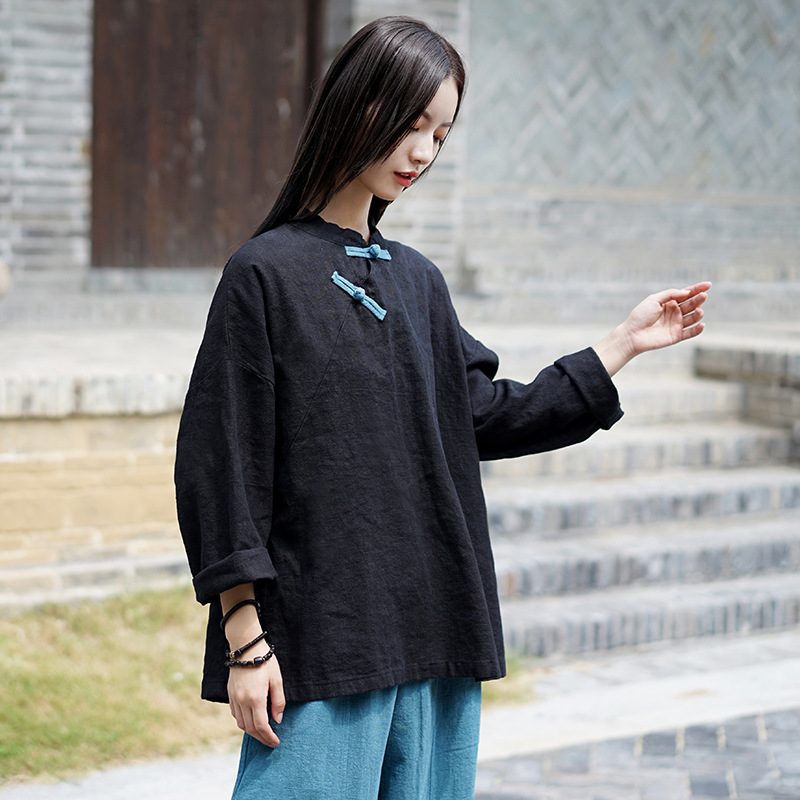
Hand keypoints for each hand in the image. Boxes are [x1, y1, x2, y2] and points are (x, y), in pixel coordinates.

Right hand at [228, 653, 284, 747]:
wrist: (246, 648)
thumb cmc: (265, 661)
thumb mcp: (277, 680)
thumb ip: (278, 701)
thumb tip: (278, 720)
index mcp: (256, 698)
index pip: (261, 726)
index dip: (269, 737)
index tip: (276, 742)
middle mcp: (242, 701)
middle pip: (250, 728)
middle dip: (261, 738)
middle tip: (271, 742)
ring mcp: (234, 698)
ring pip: (241, 724)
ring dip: (252, 732)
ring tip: (262, 733)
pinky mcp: (230, 694)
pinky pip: (236, 715)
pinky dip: (243, 722)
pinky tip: (251, 720)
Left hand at [595, 281, 710, 376]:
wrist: (632, 334)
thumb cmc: (640, 315)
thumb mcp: (654, 299)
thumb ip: (670, 294)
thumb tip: (687, 292)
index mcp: (669, 302)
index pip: (686, 294)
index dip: (697, 289)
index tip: (708, 284)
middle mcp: (675, 312)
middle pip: (691, 304)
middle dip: (698, 300)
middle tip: (702, 296)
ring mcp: (676, 324)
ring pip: (693, 318)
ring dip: (698, 314)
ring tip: (698, 311)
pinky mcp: (676, 336)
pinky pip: (690, 333)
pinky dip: (697, 329)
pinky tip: (701, 324)